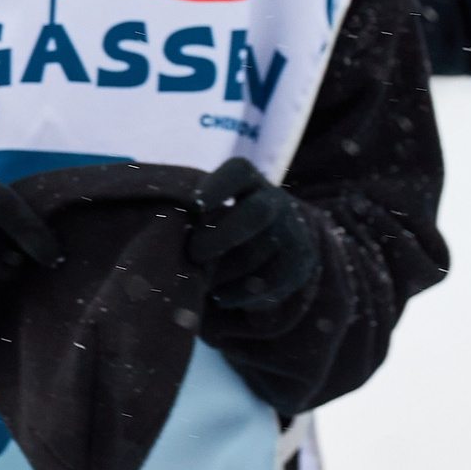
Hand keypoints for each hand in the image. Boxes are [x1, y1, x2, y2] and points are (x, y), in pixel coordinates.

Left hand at [189, 158, 320, 312]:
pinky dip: (241, 293)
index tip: (195, 206)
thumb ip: (192, 218)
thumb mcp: (211, 210)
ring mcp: (291, 230)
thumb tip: (169, 234)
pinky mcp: (300, 261)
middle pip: (257, 212)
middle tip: (194, 254)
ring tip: (202, 283)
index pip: (239, 172)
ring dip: (227, 271)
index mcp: (248, 180)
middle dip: (222, 236)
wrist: (275, 242)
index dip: (218, 187)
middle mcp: (274, 200)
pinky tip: (221, 297)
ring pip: (262, 252)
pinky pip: (272, 281)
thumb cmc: (224, 224)